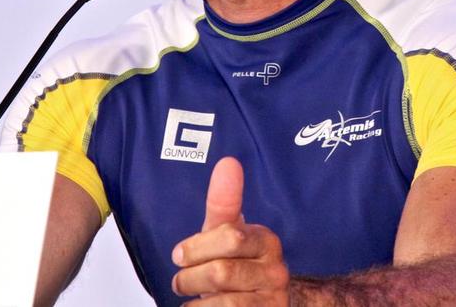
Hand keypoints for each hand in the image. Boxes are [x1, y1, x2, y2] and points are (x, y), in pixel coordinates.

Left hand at [171, 157, 289, 304]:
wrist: (260, 303)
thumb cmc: (235, 263)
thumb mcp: (225, 233)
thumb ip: (223, 201)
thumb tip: (228, 162)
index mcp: (265, 240)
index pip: (230, 237)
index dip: (196, 248)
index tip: (179, 255)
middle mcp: (276, 270)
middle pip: (222, 272)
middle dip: (191, 277)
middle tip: (180, 280)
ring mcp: (273, 299)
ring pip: (224, 302)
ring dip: (196, 300)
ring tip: (189, 297)